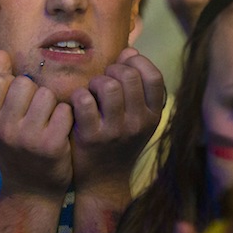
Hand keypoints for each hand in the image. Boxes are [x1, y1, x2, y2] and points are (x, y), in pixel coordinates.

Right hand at [0, 50, 73, 198]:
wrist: (32, 189)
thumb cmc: (16, 148)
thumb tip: (1, 53)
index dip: (14, 85)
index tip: (19, 102)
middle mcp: (3, 130)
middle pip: (25, 83)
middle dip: (34, 94)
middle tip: (36, 115)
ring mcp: (27, 139)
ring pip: (47, 94)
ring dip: (52, 105)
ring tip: (48, 122)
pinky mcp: (51, 145)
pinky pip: (64, 110)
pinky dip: (66, 117)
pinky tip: (61, 131)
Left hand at [69, 47, 165, 189]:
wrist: (103, 181)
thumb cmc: (119, 141)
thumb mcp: (139, 118)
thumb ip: (138, 86)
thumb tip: (130, 52)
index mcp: (153, 115)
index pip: (154, 76)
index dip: (137, 63)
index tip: (124, 66)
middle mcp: (138, 123)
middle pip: (128, 76)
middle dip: (112, 70)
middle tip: (103, 81)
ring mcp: (116, 131)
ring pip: (107, 85)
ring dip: (95, 81)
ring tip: (92, 91)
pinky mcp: (91, 137)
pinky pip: (84, 100)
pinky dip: (79, 95)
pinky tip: (78, 102)